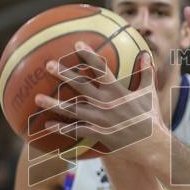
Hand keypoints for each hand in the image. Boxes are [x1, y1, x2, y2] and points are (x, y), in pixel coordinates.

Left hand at [36, 43, 168, 165]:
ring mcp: (100, 119)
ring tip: (37, 98)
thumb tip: (146, 54)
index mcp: (117, 91)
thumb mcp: (150, 93)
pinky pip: (75, 130)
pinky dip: (61, 127)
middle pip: (80, 85)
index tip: (77, 44)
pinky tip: (47, 124)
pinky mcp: (97, 134)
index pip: (101, 69)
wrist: (151, 145)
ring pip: (72, 109)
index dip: (89, 55)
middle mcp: (106, 103)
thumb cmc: (151, 118)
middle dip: (64, 74)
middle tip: (48, 65)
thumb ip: (146, 73)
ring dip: (54, 103)